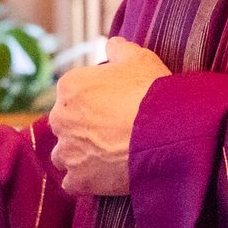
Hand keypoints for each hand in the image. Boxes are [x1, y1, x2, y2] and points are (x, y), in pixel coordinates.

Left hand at [47, 36, 169, 194]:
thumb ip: (120, 49)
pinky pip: (72, 183)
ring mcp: (68, 150)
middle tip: (112, 133)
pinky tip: (103, 177)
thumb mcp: (140, 59)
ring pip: (64, 154)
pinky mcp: (79, 178)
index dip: (93, 101)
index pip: (72, 94)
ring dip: (80, 155)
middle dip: (83, 128)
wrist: (166, 133)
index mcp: (69, 86)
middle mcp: (60, 117)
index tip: (112, 108)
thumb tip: (112, 45)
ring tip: (107, 156)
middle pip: (66, 124)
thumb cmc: (153, 93)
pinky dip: (84, 181)